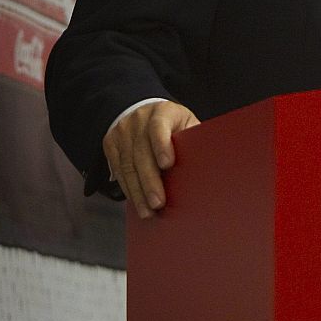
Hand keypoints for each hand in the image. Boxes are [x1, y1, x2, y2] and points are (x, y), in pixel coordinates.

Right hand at [103, 100, 199, 217]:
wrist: (141, 109)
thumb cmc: (172, 122)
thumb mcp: (185, 122)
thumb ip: (192, 139)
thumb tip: (210, 164)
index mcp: (162, 112)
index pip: (159, 126)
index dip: (162, 145)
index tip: (168, 164)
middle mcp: (138, 120)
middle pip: (141, 153)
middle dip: (150, 181)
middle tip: (158, 203)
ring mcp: (122, 132)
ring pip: (127, 166)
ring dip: (138, 192)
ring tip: (147, 211)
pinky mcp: (110, 144)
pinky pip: (118, 171)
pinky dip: (128, 188)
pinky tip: (137, 201)